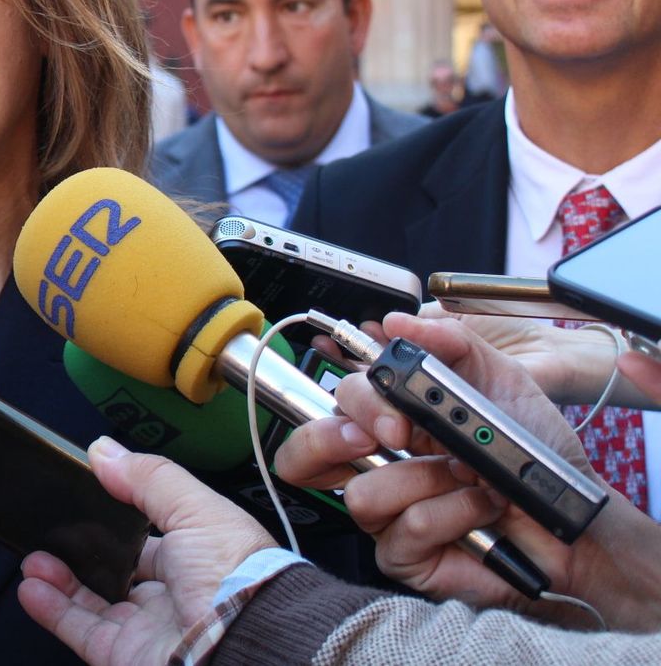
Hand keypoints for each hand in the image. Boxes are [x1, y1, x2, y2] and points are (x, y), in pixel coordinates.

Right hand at [17, 437, 275, 665]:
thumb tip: (106, 452)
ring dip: (60, 578)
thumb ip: (149, 479)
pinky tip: (32, 587)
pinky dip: (52, 610)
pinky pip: (81, 631)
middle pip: (116, 570)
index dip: (116, 518)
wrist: (244, 645)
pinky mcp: (125, 656)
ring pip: (93, 601)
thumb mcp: (198, 510)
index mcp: (198, 556)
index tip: (84, 498)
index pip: (150, 536)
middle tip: (52, 529)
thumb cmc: (239, 580)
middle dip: (82, 550)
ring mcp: (147, 627)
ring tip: (34, 557)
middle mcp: (173, 594)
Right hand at [278, 313, 660, 629]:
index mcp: (387, 424)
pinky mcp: (405, 556)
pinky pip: (408, 528)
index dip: (348, 406)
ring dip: (429, 481)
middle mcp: (377, 468)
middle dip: (339, 439)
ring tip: (471, 481)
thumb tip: (398, 323)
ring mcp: (386, 515)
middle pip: (305, 455)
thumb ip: (452, 343)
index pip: (331, 409)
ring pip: (362, 494)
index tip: (389, 410)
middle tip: (397, 436)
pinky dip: (454, 513)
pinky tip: (481, 510)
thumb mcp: (501, 379)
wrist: (574, 514)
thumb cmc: (536, 455)